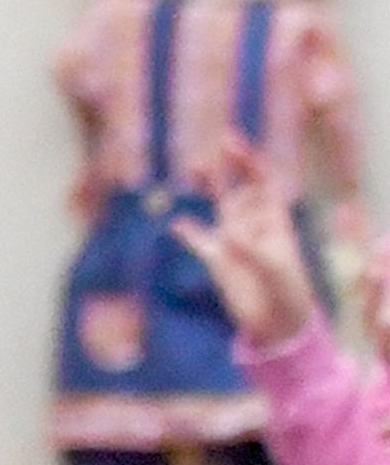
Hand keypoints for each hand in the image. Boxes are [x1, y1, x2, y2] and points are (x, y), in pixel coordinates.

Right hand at [170, 137, 320, 353]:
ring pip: (218, 206)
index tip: (230, 144)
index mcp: (274, 218)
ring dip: (209, 187)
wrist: (277, 320)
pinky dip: (187, 232)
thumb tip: (227, 236)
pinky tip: (176, 223)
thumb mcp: (275, 268)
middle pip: (238, 186)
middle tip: (215, 145)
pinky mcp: (216, 260)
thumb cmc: (288, 291)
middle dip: (228, 166)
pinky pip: (198, 240)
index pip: (262, 180)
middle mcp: (253, 223)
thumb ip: (251, 250)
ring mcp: (233, 240)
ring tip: (195, 168)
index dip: (248, 161)